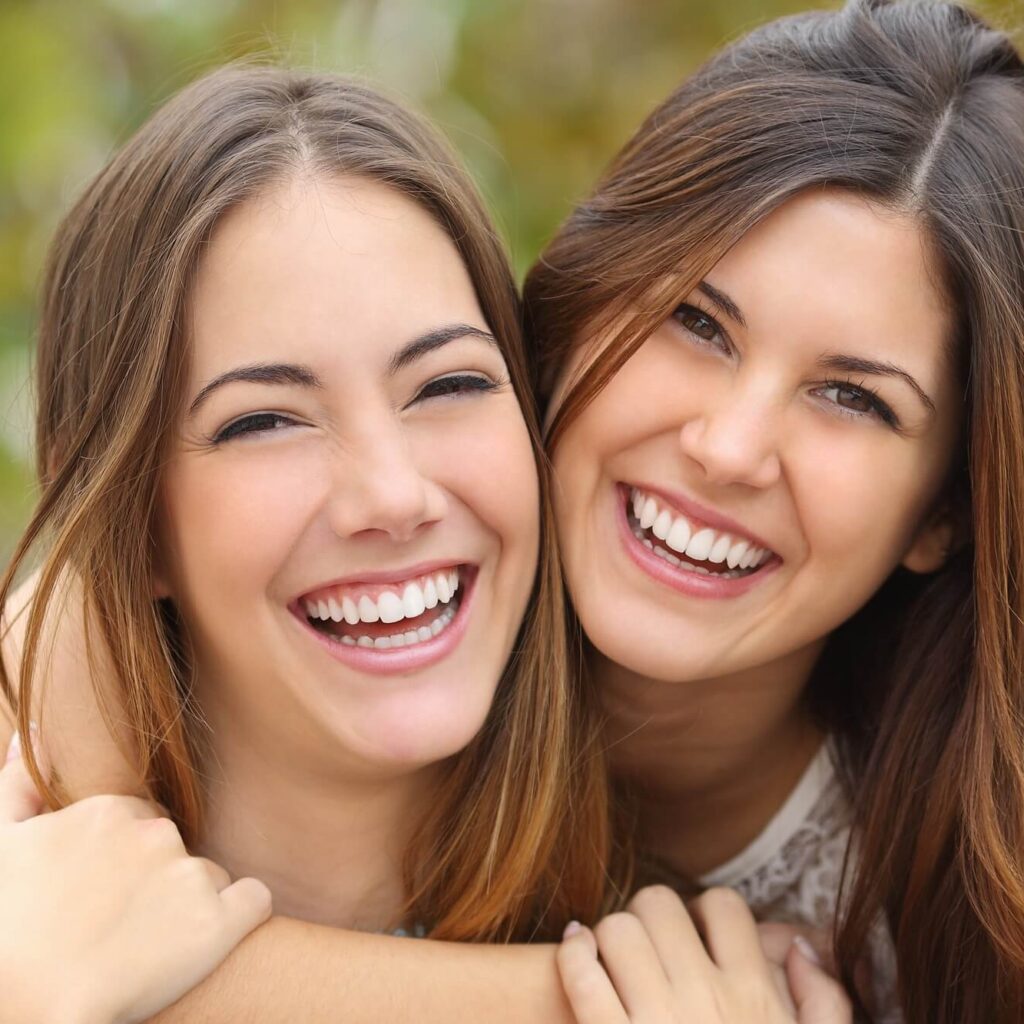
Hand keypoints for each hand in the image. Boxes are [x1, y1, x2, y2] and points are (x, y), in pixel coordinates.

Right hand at [0, 731, 271, 1023]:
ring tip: (148, 945)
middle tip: (120, 924)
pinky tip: (206, 941)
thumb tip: (33, 735)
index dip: (122, 863)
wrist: (25, 1008)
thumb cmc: (5, 932)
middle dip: (158, 880)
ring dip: (190, 904)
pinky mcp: (218, 923)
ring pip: (210, 879)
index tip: (98, 896)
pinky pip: (254, 901)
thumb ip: (19, 787)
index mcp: (109, 812)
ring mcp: (190, 876)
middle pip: (177, 849)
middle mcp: (156, 834)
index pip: (141, 824)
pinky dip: (240, 918)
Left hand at [557, 885, 851, 1023]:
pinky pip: (580, 973)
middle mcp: (704, 1000)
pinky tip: (578, 950)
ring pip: (617, 929)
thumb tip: (801, 947)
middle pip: (661, 905)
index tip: (698, 932)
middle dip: (653, 915)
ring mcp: (654, 1023)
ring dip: (612, 933)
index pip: (725, 906)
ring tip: (616, 955)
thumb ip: (825, 1004)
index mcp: (754, 998)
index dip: (708, 910)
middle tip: (652, 941)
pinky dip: (573, 952)